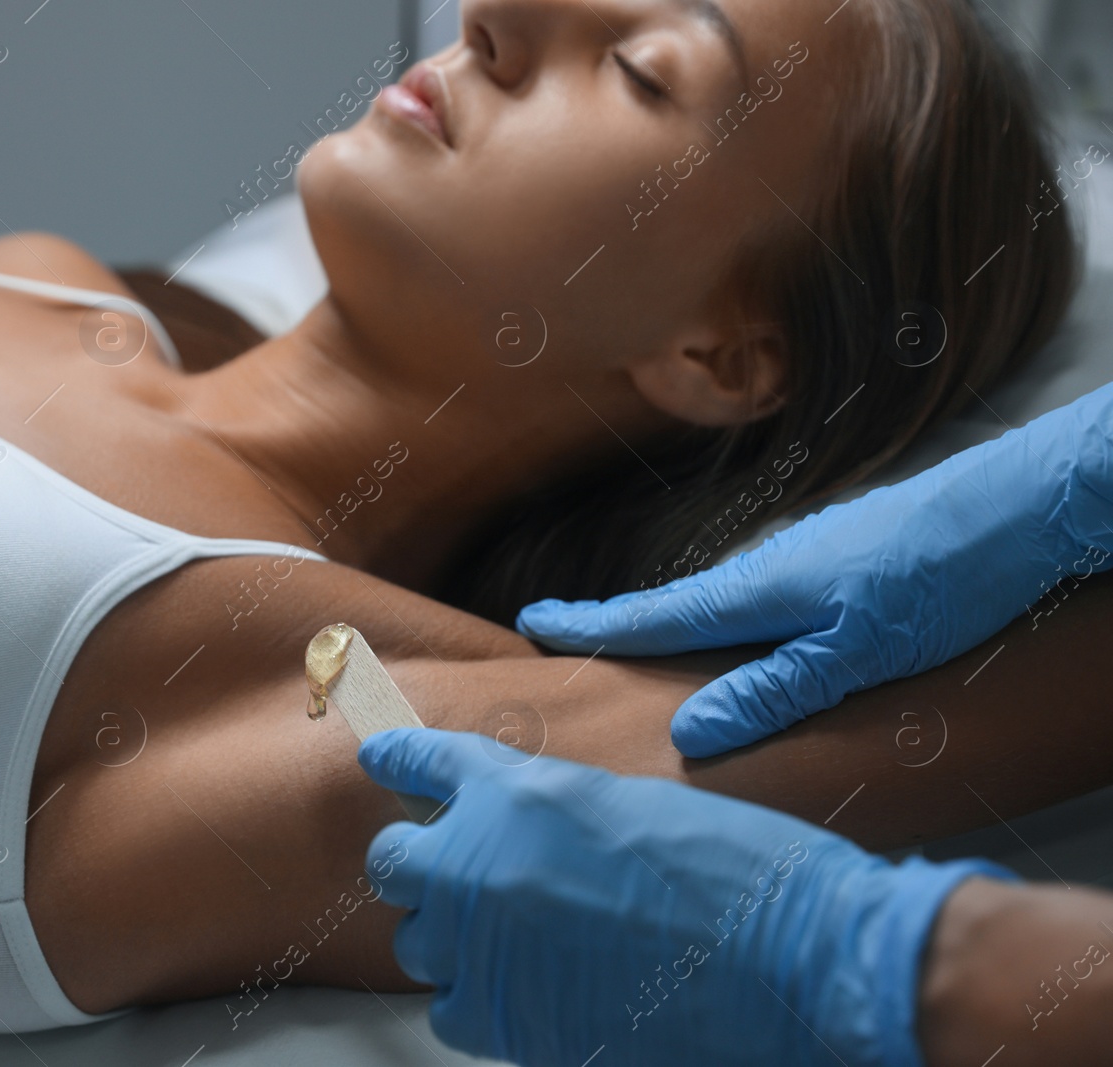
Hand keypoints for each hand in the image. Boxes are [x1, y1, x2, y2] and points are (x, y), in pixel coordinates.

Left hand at [361, 728, 1008, 1066]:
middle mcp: (482, 860)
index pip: (426, 762)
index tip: (382, 757)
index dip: (400, 758)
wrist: (795, 954)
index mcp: (520, 790)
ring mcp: (485, 943)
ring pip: (419, 944)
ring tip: (508, 941)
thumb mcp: (630, 807)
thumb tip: (514, 833)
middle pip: (395, 861)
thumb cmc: (738, 870)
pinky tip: (525, 993)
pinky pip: (451, 1012)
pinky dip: (478, 1004)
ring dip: (451, 939)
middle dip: (420, 864)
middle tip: (456, 874)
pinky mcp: (505, 1021)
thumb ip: (552, 814)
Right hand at [517, 383, 1112, 755]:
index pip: (652, 617)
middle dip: (620, 627)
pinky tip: (748, 639)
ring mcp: (804, 558)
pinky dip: (730, 621)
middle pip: (677, 608)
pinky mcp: (840, 558)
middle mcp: (768, 568)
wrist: (1021, 506)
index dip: (590, 625)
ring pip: (723, 603)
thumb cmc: (942, 579)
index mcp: (758, 592)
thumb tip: (687, 732)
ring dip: (675, 626)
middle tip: (566, 639)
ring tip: (644, 652)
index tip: (529, 622)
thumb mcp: (858, 652)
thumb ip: (774, 691)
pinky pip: (762, 597)